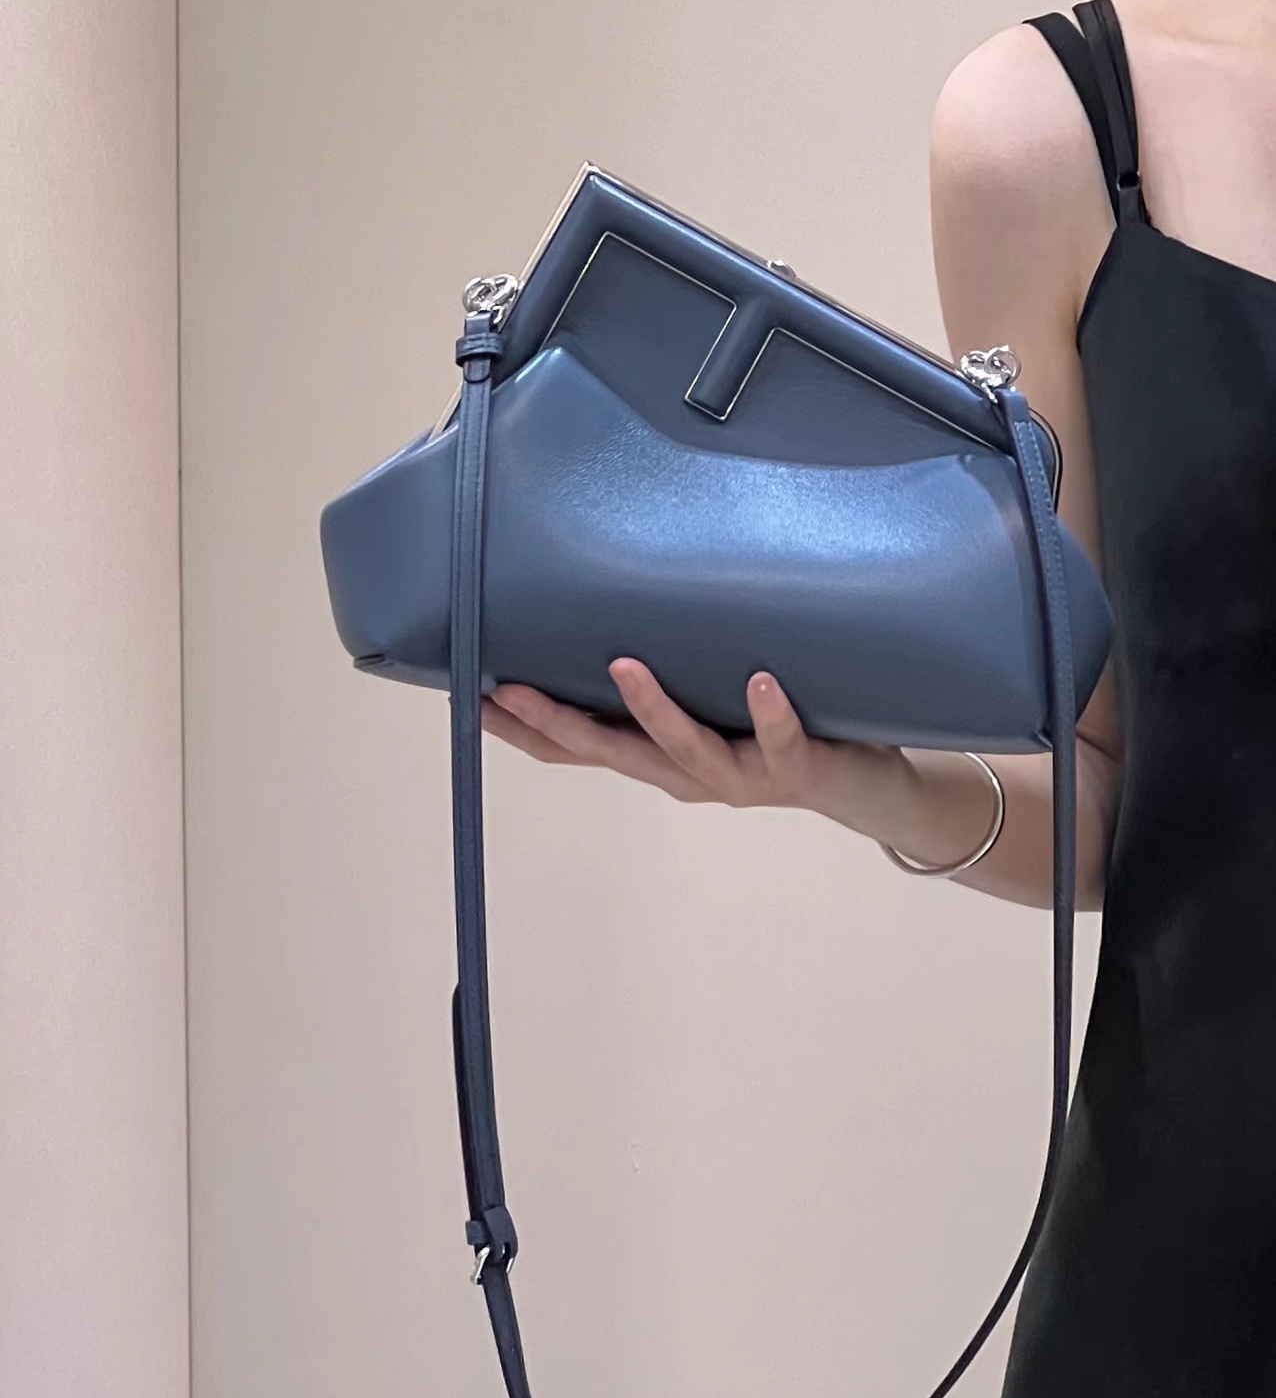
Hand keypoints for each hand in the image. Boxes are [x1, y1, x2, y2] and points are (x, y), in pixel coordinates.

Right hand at [479, 658, 909, 830]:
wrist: (860, 785)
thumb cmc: (773, 733)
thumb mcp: (705, 706)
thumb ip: (662, 673)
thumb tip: (609, 613)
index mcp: (658, 758)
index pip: (576, 749)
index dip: (522, 730)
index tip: (472, 697)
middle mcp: (688, 773)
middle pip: (610, 752)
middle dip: (557, 722)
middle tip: (510, 690)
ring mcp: (741, 775)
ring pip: (685, 747)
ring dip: (652, 709)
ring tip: (624, 666)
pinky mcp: (796, 767)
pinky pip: (780, 738)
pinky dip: (768, 711)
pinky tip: (759, 678)